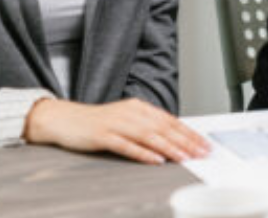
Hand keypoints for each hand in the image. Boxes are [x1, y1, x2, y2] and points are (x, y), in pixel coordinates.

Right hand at [24, 97, 210, 164]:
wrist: (63, 119)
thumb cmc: (96, 123)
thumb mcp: (126, 120)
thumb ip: (147, 128)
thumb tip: (173, 140)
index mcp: (139, 108)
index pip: (170, 121)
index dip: (189, 133)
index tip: (204, 144)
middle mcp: (130, 113)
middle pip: (163, 128)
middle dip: (186, 141)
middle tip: (201, 152)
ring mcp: (116, 123)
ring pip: (149, 136)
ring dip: (169, 147)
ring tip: (184, 157)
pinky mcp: (102, 135)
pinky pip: (126, 145)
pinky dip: (142, 153)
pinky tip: (155, 160)